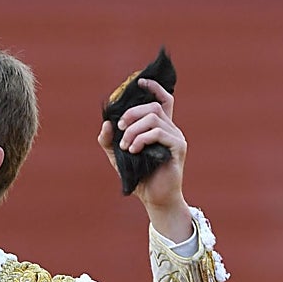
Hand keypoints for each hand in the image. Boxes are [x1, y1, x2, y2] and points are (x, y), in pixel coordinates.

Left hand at [97, 78, 192, 240]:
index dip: (154, 88)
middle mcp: (171, 130)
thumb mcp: (118, 157)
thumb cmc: (139, 177)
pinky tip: (133, 150)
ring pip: (154, 118)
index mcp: (160, 128)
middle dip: (132, 113)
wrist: (155, 199)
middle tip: (120, 128)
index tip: (140, 82)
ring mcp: (176, 138)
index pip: (163, 101)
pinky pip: (159, 133)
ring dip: (134, 129)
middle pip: (153, 107)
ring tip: (125, 146)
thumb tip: (105, 123)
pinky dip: (142, 138)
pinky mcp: (177, 148)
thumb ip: (109, 141)